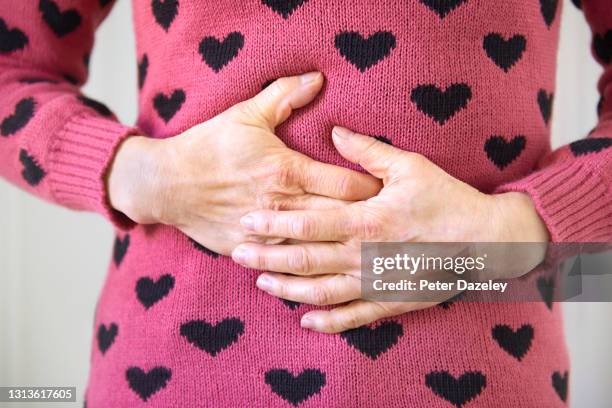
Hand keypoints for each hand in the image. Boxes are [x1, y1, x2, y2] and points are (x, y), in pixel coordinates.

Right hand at [106, 74, 380, 254]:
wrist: (167, 184)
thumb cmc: (209, 146)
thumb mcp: (245, 114)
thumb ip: (284, 96)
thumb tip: (317, 79)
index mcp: (286, 171)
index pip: (346, 185)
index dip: (373, 189)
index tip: (389, 192)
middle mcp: (281, 206)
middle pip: (339, 220)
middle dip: (366, 223)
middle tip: (391, 224)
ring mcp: (265, 234)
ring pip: (318, 248)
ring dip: (344, 249)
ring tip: (371, 251)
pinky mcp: (251, 250)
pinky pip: (289, 265)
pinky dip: (311, 268)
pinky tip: (333, 271)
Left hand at [231, 127, 550, 332]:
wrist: (487, 242)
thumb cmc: (448, 201)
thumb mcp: (410, 167)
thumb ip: (367, 152)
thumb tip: (334, 132)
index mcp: (367, 220)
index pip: (308, 222)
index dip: (274, 221)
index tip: (247, 219)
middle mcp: (364, 256)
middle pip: (305, 259)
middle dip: (267, 257)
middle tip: (238, 255)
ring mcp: (375, 283)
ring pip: (321, 291)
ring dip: (288, 289)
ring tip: (262, 284)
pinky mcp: (389, 302)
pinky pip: (352, 317)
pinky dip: (327, 321)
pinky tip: (305, 321)